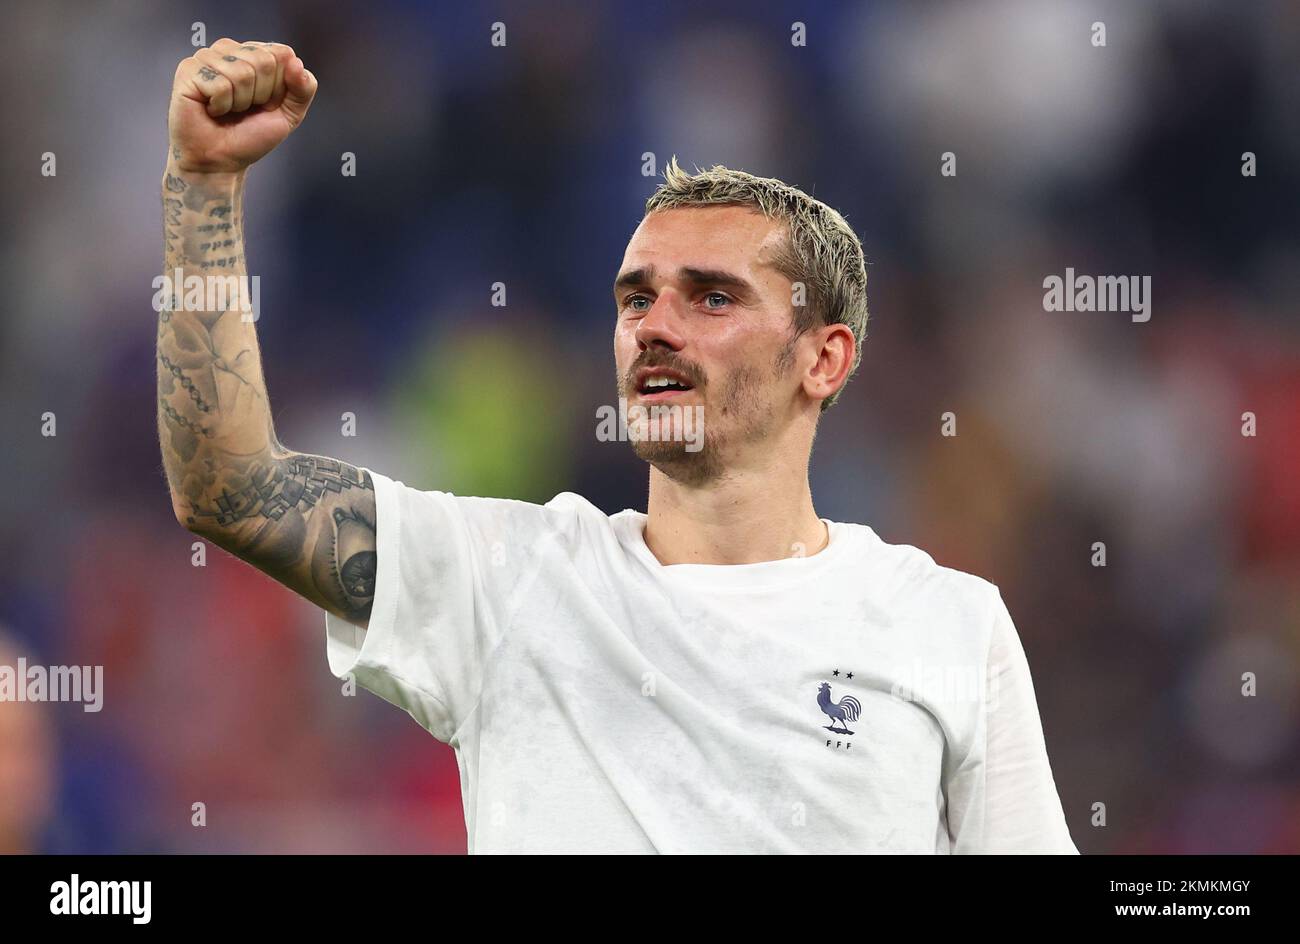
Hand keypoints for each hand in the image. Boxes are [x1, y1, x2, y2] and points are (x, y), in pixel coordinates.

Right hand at [167, 38, 316, 173]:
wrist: (220, 161)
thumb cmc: (249, 137)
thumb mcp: (289, 115)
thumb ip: (303, 89)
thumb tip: (297, 63)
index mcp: (255, 55)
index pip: (282, 53)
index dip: (279, 87)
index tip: (266, 103)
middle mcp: (231, 50)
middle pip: (263, 60)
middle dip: (260, 94)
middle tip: (244, 109)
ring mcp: (207, 57)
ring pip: (241, 72)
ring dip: (240, 102)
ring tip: (228, 110)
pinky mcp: (188, 70)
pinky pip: (219, 83)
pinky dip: (221, 105)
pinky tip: (212, 109)